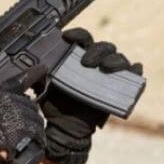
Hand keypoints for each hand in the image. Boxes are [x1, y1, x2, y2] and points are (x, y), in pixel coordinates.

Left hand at [41, 28, 142, 163]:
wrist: (65, 128)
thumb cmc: (54, 104)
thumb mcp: (43, 85)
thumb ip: (37, 72)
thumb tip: (28, 60)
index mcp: (78, 57)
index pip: (83, 39)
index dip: (78, 35)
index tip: (68, 37)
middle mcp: (96, 62)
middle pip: (104, 47)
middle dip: (97, 51)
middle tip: (86, 62)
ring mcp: (109, 75)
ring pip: (119, 58)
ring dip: (115, 59)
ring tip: (104, 68)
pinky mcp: (120, 88)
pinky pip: (134, 75)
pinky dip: (135, 70)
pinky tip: (133, 69)